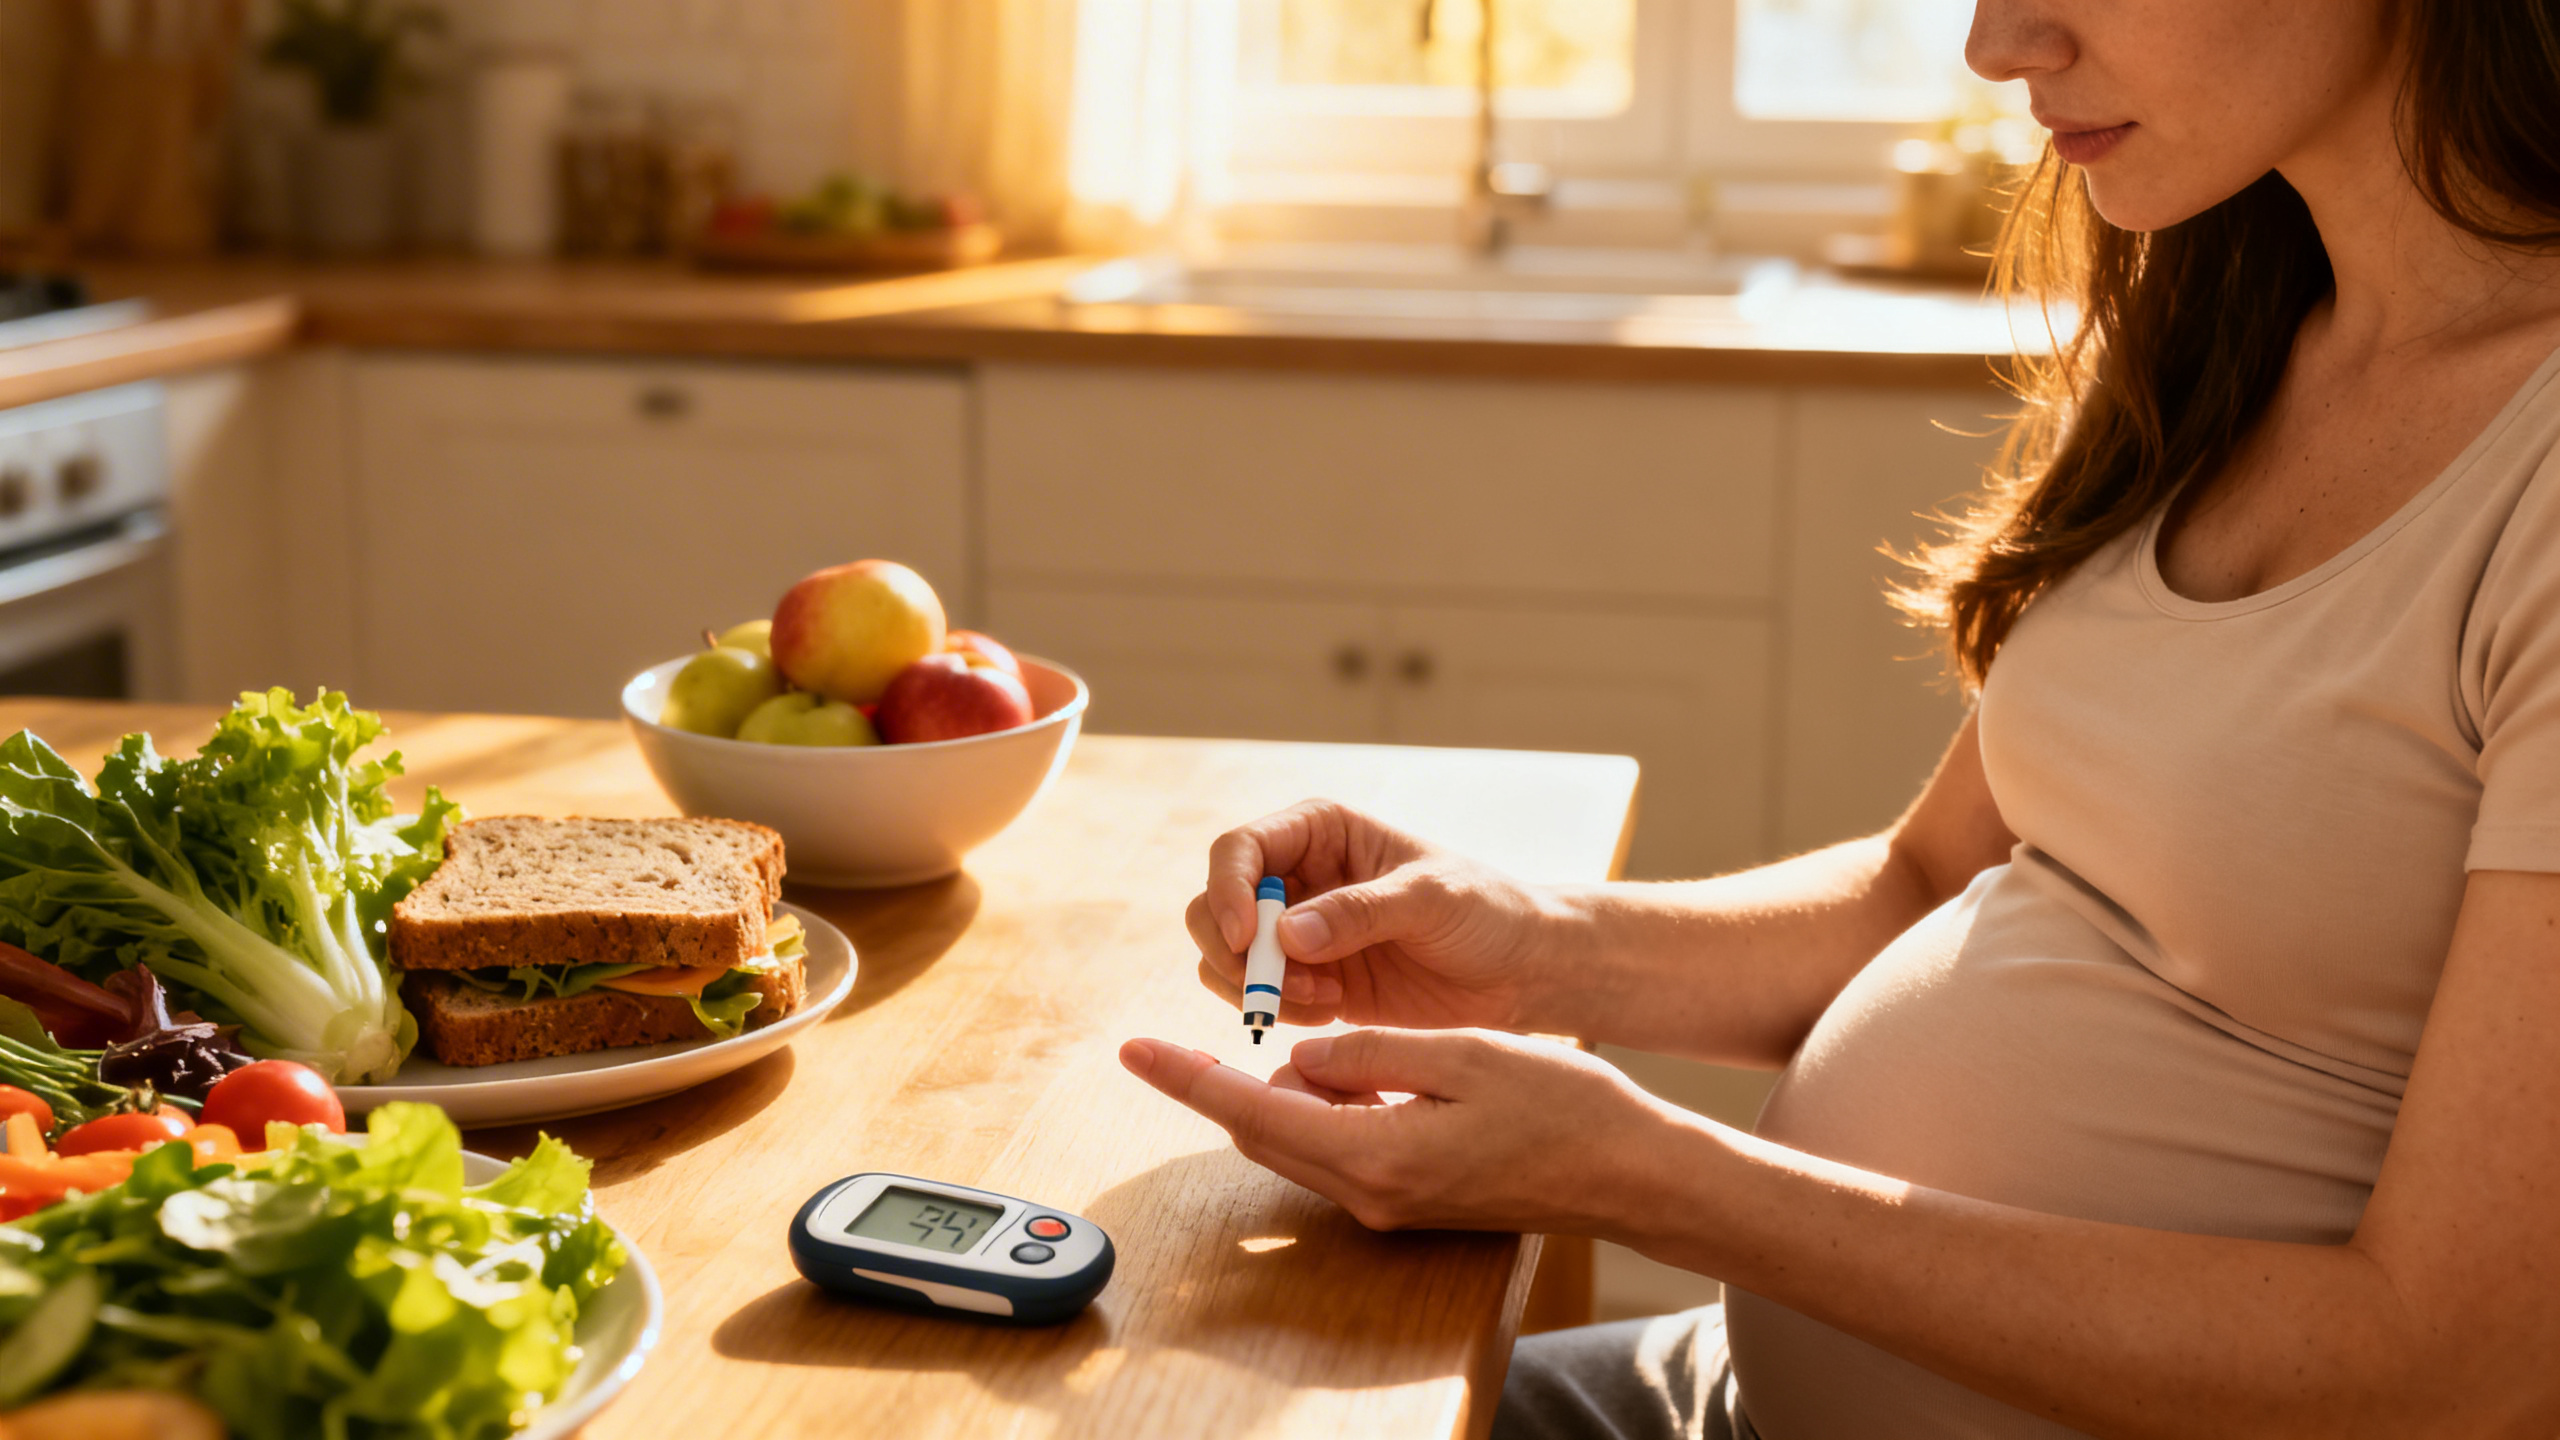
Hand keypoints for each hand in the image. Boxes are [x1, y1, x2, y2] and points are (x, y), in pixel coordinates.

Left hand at [1118, 1029, 1669, 1235]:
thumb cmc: (1563, 1107)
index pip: (1250, 1111)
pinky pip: (1340, 1148)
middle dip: (1227, 1083)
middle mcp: (1369, 1193)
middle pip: (1264, 1130)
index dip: (1183, 1077)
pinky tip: (1360, 1074)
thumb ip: (1369, 1053)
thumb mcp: (1460, 1053)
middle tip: (1198, 1033)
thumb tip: (1301, 1055)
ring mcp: (1389, 1205)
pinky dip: (1328, 1107)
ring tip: (1327, 1043)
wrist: (1632, 1174)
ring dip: (1291, 1092)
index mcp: (1373, 1156)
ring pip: (1301, 1138)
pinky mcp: (1410, 1201)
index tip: (1132, 1049)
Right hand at [1189, 799, 1570, 1032]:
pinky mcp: (1307, 982)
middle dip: (1231, 950)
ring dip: (1255, 986)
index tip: (1247, 939)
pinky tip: (1331, 1009)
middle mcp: (1297, 878)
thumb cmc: (1487, 911)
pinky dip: (1278, 1010)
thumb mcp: (1432, 898)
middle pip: (1214, 906)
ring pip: (1224, 957)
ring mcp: (1297, 933)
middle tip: (1274, 988)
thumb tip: (1286, 932)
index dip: (1228, 890)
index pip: (1239, 849)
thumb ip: (1360, 911)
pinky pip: (1257, 997)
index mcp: (1320, 832)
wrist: (1521, 971)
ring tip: (1322, 998)